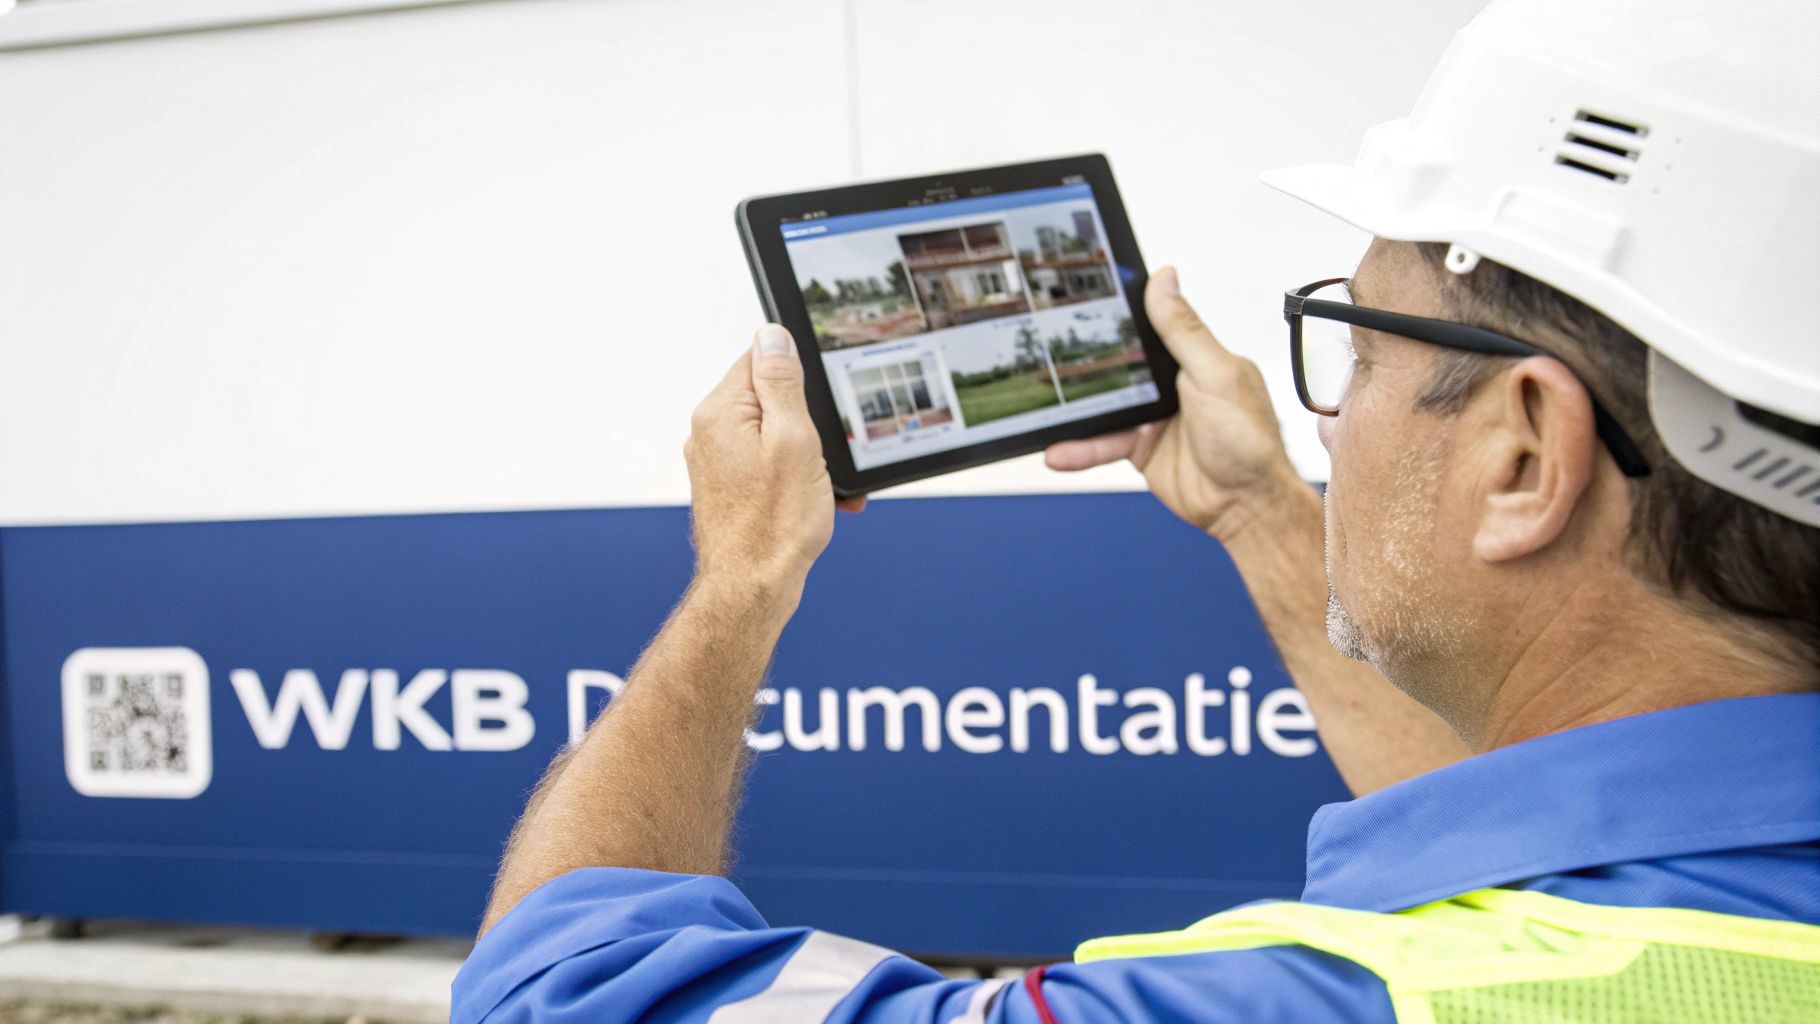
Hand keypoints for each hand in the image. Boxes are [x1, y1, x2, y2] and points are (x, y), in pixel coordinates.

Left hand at [684, 325, 864, 592]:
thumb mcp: (794, 440)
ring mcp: (716, 463)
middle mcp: (709, 433)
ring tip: (823, 488)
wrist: (751, 590)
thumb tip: (772, 334)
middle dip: (809, 424)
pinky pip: (769, 467)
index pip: (761, 360)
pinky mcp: (727, 488)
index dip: (801, 379)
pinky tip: (814, 503)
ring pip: (775, 437)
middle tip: (826, 456)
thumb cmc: (775, 524)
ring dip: (809, 457)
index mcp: (720, 412)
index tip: (820, 406)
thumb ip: (782, 383)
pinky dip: (796, 480)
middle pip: (770, 400)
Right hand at [1046, 268, 1303, 540]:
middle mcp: (1172, 383)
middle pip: (1118, 365)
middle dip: (1084, 364)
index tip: (1082, 301)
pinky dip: (1080, 448)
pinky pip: (1103, 443)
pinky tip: (1059, 451)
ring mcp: (1154, 416)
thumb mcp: (1216, 376)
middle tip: (1046, 356)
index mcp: (1194, 356)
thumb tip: (1164, 279)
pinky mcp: (1141, 447)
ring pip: (1104, 406)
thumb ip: (1185, 331)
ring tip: (1043, 412)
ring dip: (1075, 413)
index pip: (1150, 325)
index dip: (1119, 315)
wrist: (1246, 507)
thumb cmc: (1250, 441)